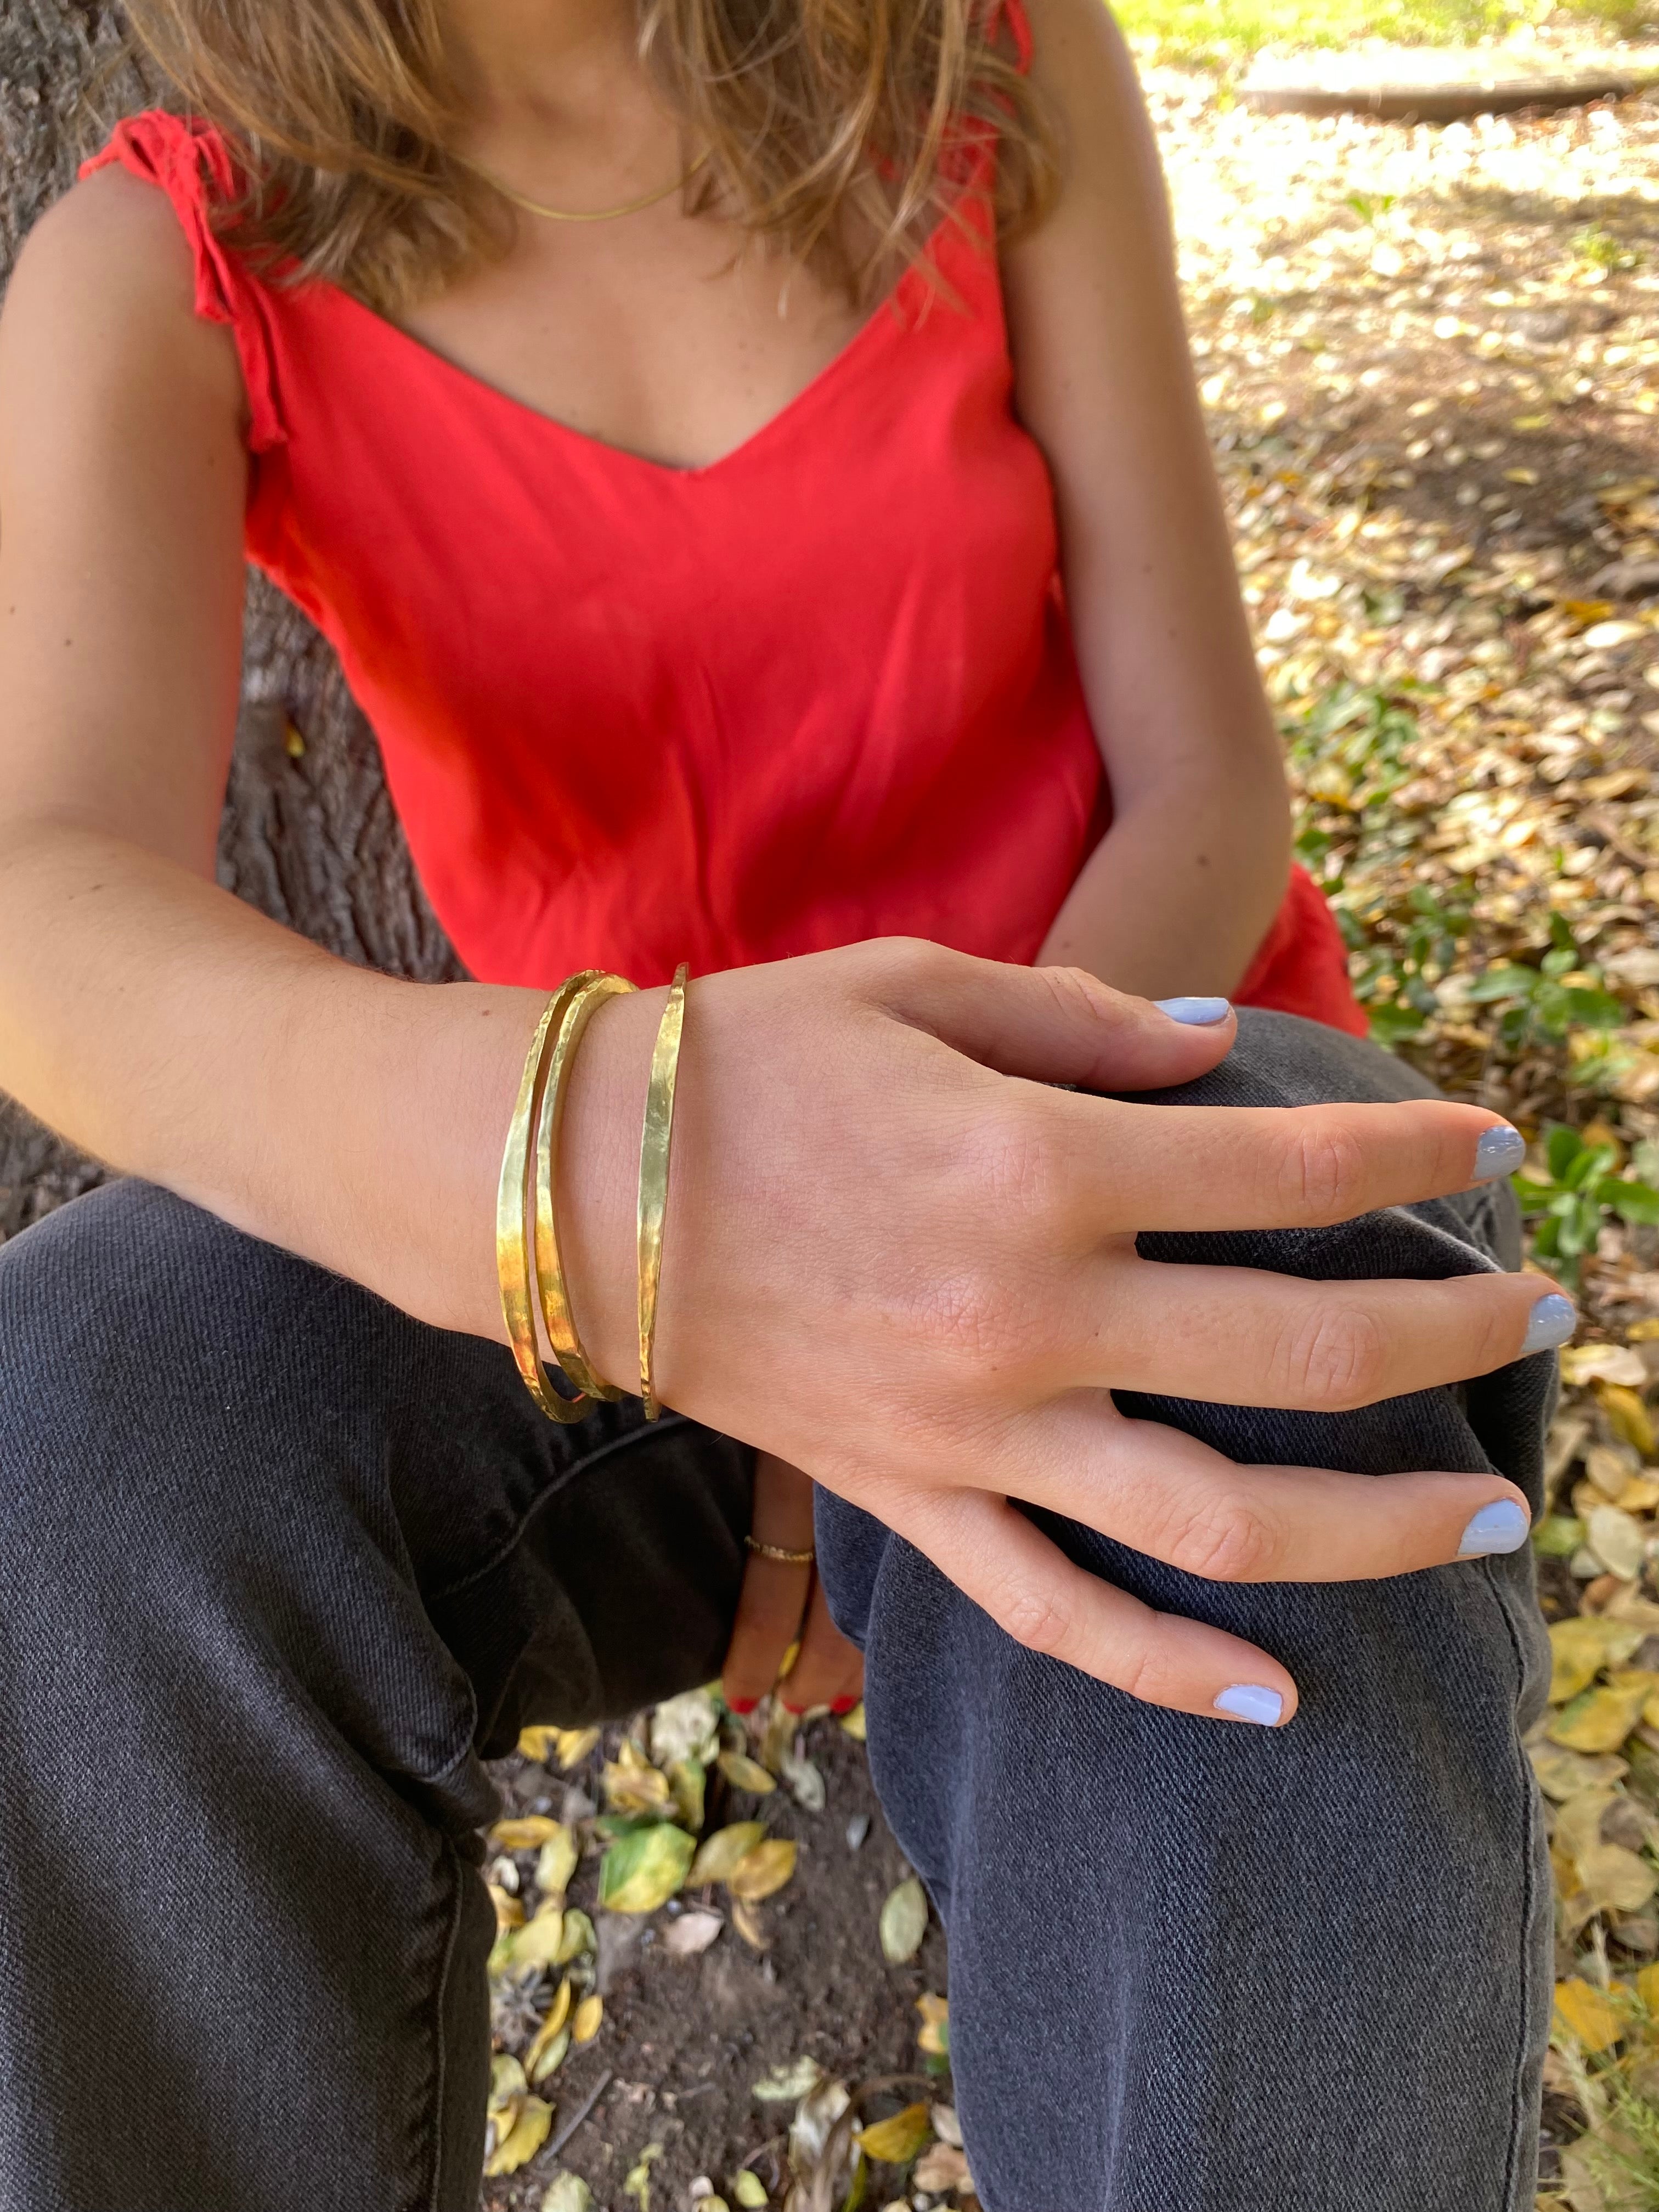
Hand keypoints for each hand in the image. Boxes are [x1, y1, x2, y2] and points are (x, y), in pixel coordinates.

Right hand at [558, 940, 1564, 1725]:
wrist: (566, 1187)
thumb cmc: (740, 1059)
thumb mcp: (916, 987)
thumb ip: (1084, 1022)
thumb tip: (1220, 1056)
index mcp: (1038, 1161)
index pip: (1289, 1170)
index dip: (1420, 1152)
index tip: (1499, 1149)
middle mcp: (1029, 1311)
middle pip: (1301, 1348)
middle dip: (1452, 1335)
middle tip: (1545, 1321)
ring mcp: (973, 1427)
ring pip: (1217, 1516)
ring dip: (1377, 1528)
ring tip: (1490, 1525)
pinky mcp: (910, 1499)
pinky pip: (1053, 1613)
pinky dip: (1165, 1670)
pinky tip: (1273, 1701)